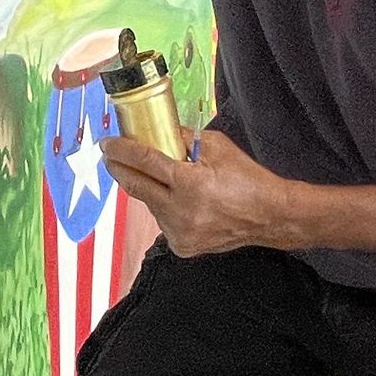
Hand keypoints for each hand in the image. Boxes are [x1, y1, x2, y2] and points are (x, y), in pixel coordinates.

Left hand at [98, 129, 296, 257]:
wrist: (269, 216)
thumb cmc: (247, 179)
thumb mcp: (216, 146)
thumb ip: (183, 138)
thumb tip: (157, 129)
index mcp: (189, 183)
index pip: (143, 162)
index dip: (121, 150)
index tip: (107, 144)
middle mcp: (180, 210)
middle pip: (135, 186)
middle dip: (119, 169)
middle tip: (111, 157)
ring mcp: (180, 232)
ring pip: (149, 204)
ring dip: (147, 189)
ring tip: (159, 178)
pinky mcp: (182, 246)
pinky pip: (162, 220)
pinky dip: (164, 207)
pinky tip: (178, 201)